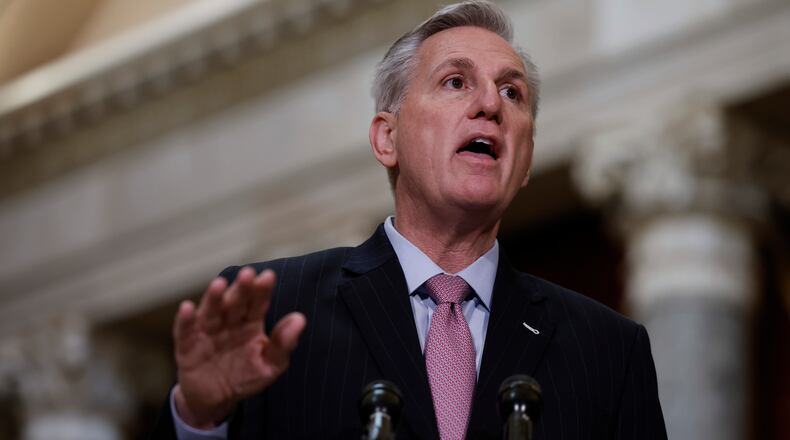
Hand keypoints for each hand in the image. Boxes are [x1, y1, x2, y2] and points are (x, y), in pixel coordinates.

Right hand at [172, 267, 305, 427]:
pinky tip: (187, 308)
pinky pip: (184, 331)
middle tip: (247, 274)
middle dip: (241, 289)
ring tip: (219, 284)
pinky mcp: (187, 345)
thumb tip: (300, 319)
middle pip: (235, 302)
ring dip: (214, 298)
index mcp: (251, 322)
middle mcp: (229, 321)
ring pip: (211, 311)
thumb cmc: (246, 376)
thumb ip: (284, 344)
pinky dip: (184, 320)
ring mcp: (207, 331)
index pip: (257, 303)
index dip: (262, 290)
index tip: (268, 277)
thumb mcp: (270, 365)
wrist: (216, 399)